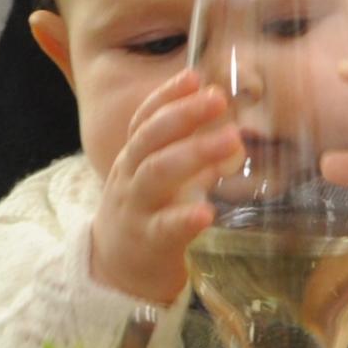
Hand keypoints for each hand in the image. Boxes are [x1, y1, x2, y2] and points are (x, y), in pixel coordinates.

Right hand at [88, 73, 239, 303]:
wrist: (116, 271)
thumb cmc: (146, 215)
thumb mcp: (160, 179)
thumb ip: (192, 155)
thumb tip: (232, 132)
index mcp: (133, 157)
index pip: (144, 119)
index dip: (167, 96)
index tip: (194, 76)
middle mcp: (130, 176)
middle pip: (150, 138)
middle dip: (184, 115)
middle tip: (219, 99)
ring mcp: (136, 208)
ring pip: (157, 174)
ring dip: (194, 153)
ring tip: (232, 139)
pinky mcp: (147, 243)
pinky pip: (164, 228)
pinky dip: (185, 218)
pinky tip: (208, 212)